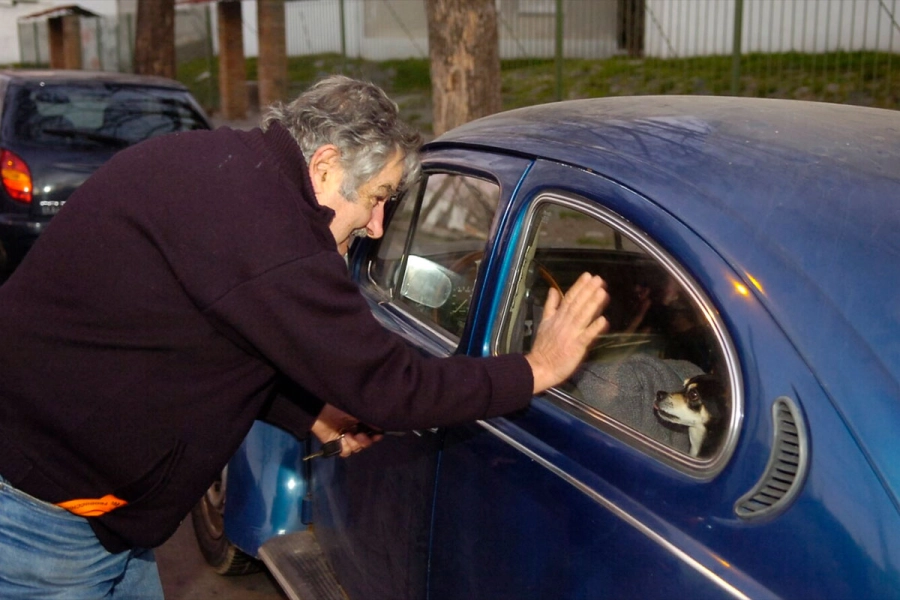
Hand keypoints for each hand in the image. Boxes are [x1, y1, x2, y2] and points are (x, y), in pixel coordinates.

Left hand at [310, 404, 382, 457]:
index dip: (376, 437)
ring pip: (356, 449)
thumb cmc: (339, 407)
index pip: (373, 434)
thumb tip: (381, 427)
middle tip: (360, 435)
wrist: (321, 410)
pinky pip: (345, 452)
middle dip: (365, 441)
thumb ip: (368, 420)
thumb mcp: (357, 412)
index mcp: (361, 424)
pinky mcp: (335, 445)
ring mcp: (345, 440)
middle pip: (365, 444)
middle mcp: (355, 432)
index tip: (377, 436)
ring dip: (354, 443)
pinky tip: (342, 438)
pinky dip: (345, 446)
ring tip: (348, 434)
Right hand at [525, 273, 609, 392]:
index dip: (579, 286)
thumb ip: (550, 306)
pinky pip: (587, 336)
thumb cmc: (543, 347)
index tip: (588, 275)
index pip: (569, 298)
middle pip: (577, 304)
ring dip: (593, 304)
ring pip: (583, 316)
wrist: (540, 367)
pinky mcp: (576, 347)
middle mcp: (564, 323)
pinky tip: (604, 320)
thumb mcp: (544, 322)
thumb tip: (552, 290)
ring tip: (603, 292)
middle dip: (588, 291)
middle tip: (599, 279)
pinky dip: (595, 328)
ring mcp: (571, 334)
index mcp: (557, 317)